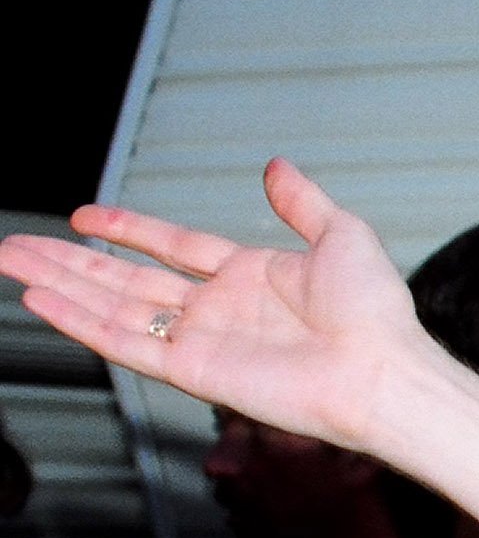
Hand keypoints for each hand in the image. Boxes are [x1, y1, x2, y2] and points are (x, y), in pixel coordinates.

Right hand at [0, 161, 433, 457]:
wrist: (382, 370)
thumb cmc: (376, 315)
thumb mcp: (343, 236)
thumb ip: (303, 203)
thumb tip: (276, 166)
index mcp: (252, 278)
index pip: (172, 247)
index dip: (127, 230)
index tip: (86, 216)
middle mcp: (220, 310)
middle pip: (126, 279)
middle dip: (70, 261)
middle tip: (17, 246)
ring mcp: (202, 340)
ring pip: (113, 307)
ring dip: (60, 285)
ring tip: (12, 263)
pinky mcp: (193, 370)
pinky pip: (124, 343)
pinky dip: (80, 322)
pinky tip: (41, 301)